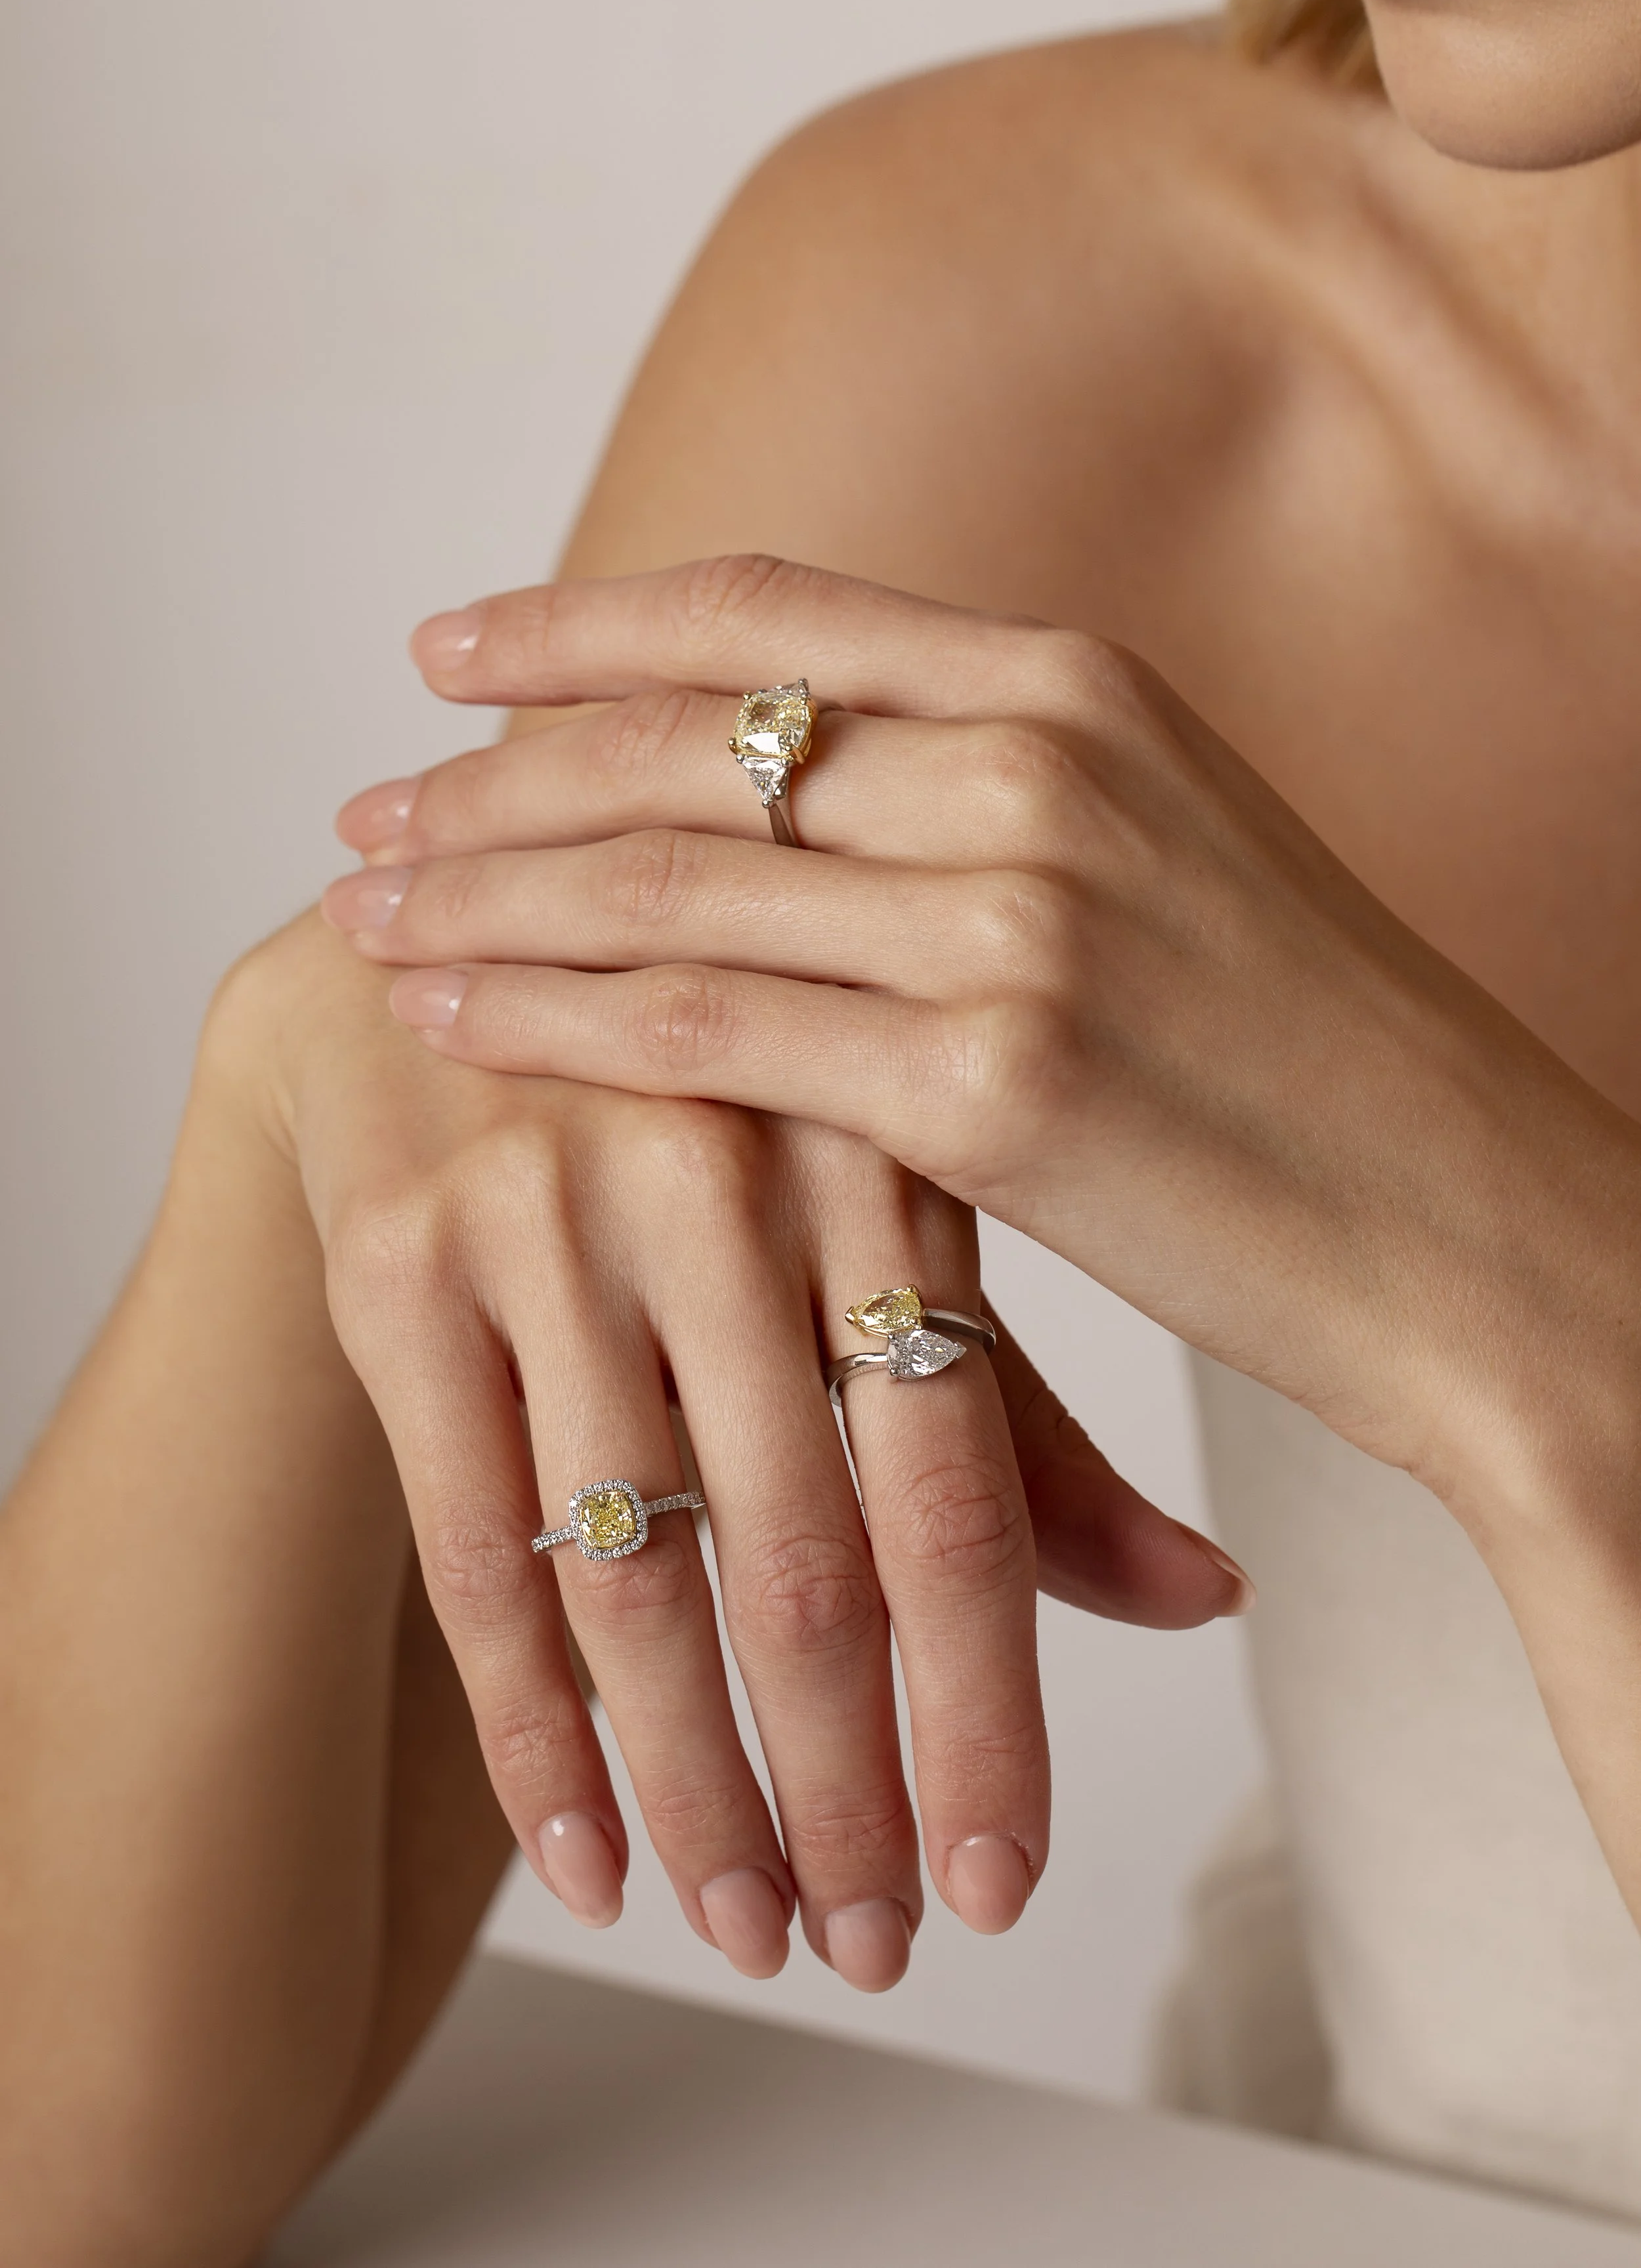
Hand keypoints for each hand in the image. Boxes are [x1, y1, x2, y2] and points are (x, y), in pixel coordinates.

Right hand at [225, 911, 1244, 1994]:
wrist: (459, 949)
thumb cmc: (718, 1110)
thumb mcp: (885, 1224)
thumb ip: (1017, 1415)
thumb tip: (1205, 1597)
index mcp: (883, 1159)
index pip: (959, 1488)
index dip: (984, 1708)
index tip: (1003, 1884)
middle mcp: (719, 1180)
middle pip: (799, 1557)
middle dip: (847, 1786)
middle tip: (880, 1945)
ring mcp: (546, 1217)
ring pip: (633, 1578)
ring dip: (700, 1790)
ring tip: (756, 1928)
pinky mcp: (399, 1261)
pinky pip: (471, 1546)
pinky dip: (532, 1733)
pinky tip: (588, 1862)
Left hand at [326, 555, 1640, 1508]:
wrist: (1478, 1228)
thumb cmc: (1316, 1060)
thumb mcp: (1164, 852)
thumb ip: (986, 794)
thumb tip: (792, 787)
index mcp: (1082, 683)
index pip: (770, 612)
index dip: (584, 623)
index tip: (450, 651)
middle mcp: (1039, 763)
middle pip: (686, 735)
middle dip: (494, 771)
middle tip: (367, 805)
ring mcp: (1017, 917)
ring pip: (665, 875)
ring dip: (487, 886)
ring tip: (365, 904)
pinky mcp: (992, 1082)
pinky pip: (702, 1021)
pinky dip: (550, 1008)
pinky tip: (449, 1009)